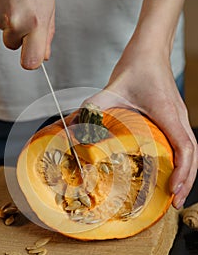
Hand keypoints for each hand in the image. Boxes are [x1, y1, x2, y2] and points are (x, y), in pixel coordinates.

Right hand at [0, 0, 54, 68]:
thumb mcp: (49, 7)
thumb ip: (46, 34)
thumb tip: (44, 55)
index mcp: (34, 23)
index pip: (30, 62)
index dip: (31, 61)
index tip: (33, 57)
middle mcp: (15, 22)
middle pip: (13, 46)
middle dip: (19, 36)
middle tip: (25, 16)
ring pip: (3, 31)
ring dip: (9, 21)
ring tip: (16, 0)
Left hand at [82, 42, 197, 208]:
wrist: (149, 52)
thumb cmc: (134, 70)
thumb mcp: (109, 92)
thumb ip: (89, 111)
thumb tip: (69, 132)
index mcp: (167, 113)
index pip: (185, 146)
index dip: (184, 170)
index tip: (174, 190)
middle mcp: (178, 117)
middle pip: (193, 154)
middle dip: (187, 179)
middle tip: (176, 202)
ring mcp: (179, 118)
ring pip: (192, 150)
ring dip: (187, 172)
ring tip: (176, 193)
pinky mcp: (175, 118)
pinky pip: (184, 143)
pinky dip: (182, 161)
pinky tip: (172, 172)